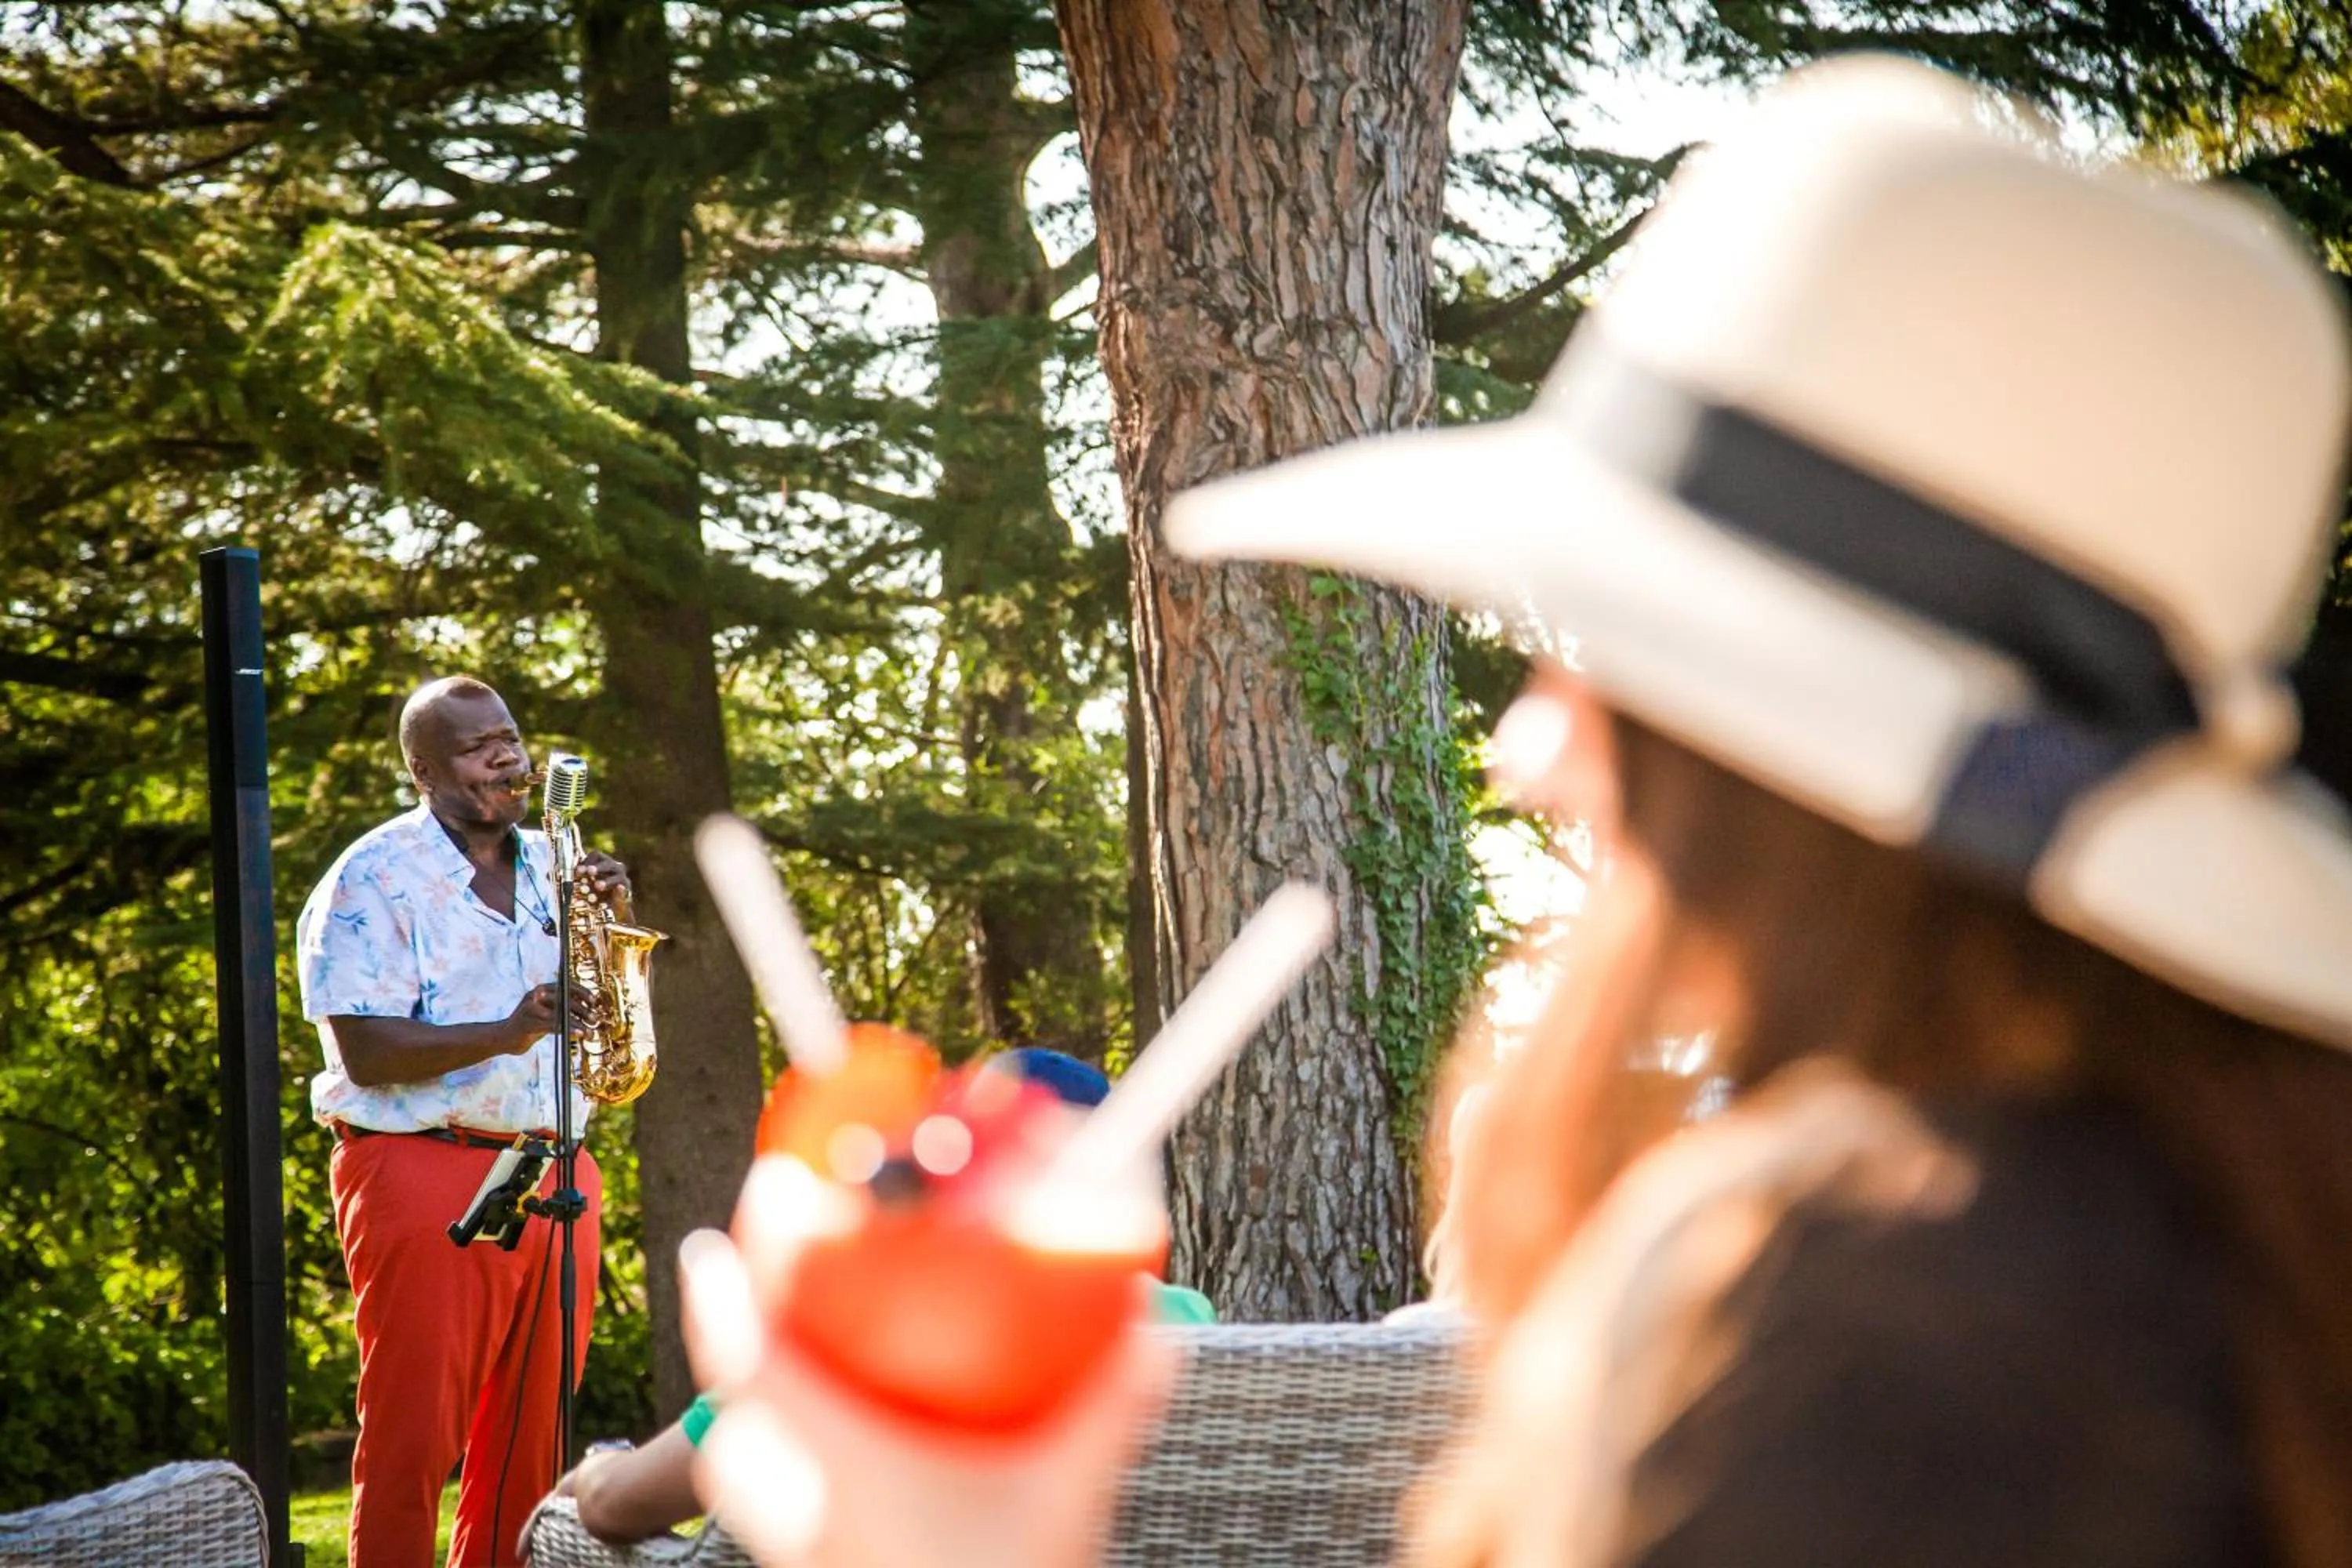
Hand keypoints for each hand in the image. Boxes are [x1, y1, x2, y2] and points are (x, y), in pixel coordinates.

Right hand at [504, 983, 594, 1051]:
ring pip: (559, 1013)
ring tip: (589, 1032)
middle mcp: (536, 995)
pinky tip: (578, 1034)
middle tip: (594, 1020)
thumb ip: (564, 1007)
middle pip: (564, 999)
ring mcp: (530, 1009)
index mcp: (542, 989)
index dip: (583, 992)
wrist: (504, 1037)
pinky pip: (552, 1025)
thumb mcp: (548, 1012)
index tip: (594, 1002)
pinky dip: (567, 1029)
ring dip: (577, 1023)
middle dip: (583, 1010)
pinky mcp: (527, 1024)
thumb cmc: (531, 1025)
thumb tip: (589, 1009)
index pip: (566, 985)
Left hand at [580, 850, 631, 911]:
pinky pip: (624, 890)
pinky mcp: (626, 891)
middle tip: (590, 872)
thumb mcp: (586, 882)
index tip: (578, 871)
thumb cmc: (594, 890)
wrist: (610, 906)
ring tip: (598, 886)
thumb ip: (580, 878)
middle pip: (607, 864)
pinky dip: (621, 890)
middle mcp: (614, 867)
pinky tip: (620, 888)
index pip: (596, 855)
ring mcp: (622, 879)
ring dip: (607, 881)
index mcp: (602, 861)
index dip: (586, 862)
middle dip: (598, 868)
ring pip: (617, 877)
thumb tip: (573, 875)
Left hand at [677, 1163, 1178, 1567]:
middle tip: (760, 1253)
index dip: (730, 1285)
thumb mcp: (1070, 1497)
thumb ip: (1115, 1407)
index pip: (755, 1360)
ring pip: (740, 1451)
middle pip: (732, 1398)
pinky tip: (837, 1418)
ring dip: (752, 1382)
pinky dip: (784, 1434)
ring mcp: (800, 1542)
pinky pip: (773, 1485)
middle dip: (732, 1320)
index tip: (735, 1217)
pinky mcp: (814, 1565)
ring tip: (784, 1332)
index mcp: (846, 1468)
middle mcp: (804, 1503)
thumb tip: (1157, 1328)